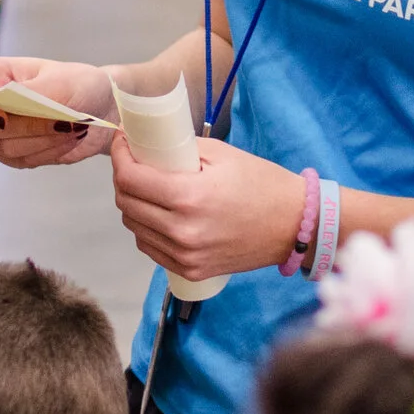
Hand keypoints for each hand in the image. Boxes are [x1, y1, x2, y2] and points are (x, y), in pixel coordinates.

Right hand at [0, 55, 115, 167]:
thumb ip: (24, 95)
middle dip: (27, 124)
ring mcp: (0, 132)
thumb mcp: (59, 82)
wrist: (104, 108)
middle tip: (63, 115)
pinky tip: (67, 138)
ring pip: (4, 148)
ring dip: (43, 139)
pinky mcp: (16, 154)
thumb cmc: (81, 84)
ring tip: (71, 124)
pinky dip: (49, 151)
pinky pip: (21, 161)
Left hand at [110, 133, 305, 281]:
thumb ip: (180, 150)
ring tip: (145, 188)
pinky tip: (157, 214)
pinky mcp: (190, 270)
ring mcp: (185, 255)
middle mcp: (182, 231)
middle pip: (126, 203)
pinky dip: (145, 228)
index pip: (131, 178)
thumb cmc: (262, 185)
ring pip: (134, 227)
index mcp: (189, 197)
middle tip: (133, 162)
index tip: (124, 143)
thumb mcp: (222, 154)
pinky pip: (150, 248)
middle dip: (123, 178)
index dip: (120, 156)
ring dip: (132, 204)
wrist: (294, 227)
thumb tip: (149, 145)